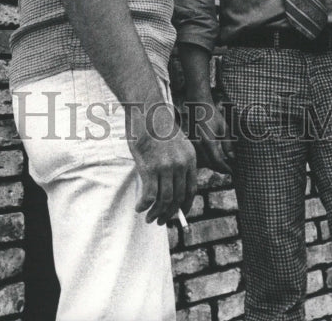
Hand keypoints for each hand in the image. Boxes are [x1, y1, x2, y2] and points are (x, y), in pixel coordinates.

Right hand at [127, 107, 197, 224]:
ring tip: (149, 218)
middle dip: (169, 214)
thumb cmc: (158, 125)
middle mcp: (181, 165)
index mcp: (190, 158)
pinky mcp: (150, 168)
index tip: (178, 214)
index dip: (185, 206)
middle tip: (160, 221)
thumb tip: (173, 186)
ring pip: (164, 200)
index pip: (191, 190)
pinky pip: (149, 196)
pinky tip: (139, 208)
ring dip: (156, 214)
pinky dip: (144, 205)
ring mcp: (166, 167)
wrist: (147, 110)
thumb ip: (179, 161)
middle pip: (178, 198)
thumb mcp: (177, 142)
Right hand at [186, 99, 234, 174]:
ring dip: (211, 166)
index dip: (225, 168)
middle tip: (229, 169)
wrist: (198, 105)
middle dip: (219, 168)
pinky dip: (204, 160)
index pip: (216, 160)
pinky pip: (196, 157)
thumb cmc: (213, 115)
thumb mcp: (224, 128)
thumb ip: (228, 144)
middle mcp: (197, 143)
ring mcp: (191, 144)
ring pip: (201, 162)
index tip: (232, 171)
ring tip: (222, 166)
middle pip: (208, 164)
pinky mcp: (188, 144)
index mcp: (207, 140)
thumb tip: (232, 158)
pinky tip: (212, 160)